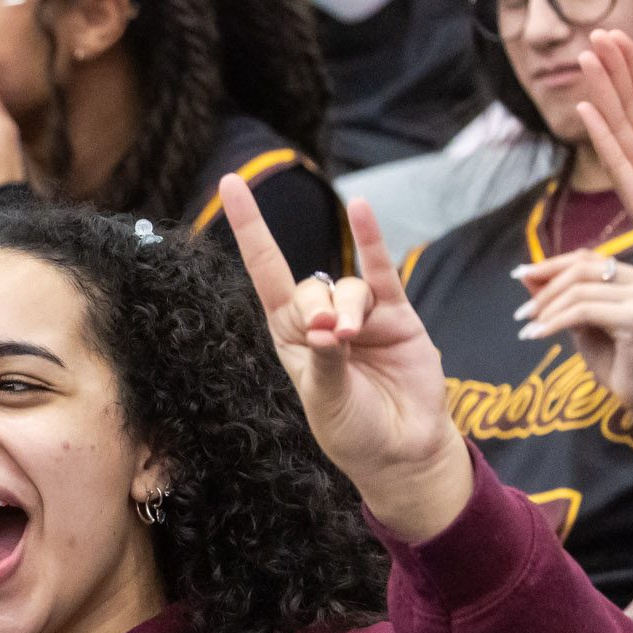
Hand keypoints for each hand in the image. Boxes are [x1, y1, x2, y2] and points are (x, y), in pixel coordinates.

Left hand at [223, 179, 473, 541]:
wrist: (402, 450)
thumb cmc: (353, 430)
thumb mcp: (327, 400)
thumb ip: (327, 362)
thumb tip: (326, 327)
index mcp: (290, 335)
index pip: (265, 271)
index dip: (251, 229)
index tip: (230, 183)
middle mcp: (321, 318)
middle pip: (311, 286)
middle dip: (320, 309)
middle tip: (333, 339)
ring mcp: (361, 314)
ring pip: (349, 287)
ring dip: (349, 307)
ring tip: (353, 338)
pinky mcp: (398, 316)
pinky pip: (383, 271)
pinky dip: (372, 240)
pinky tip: (362, 209)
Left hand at [514, 249, 632, 423]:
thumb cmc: (616, 360)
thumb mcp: (583, 322)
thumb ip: (562, 297)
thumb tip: (527, 275)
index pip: (587, 258)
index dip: (551, 265)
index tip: (520, 275)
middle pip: (581, 269)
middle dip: (545, 289)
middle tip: (522, 312)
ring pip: (579, 291)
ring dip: (546, 309)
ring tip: (528, 327)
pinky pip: (582, 312)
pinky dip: (554, 322)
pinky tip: (537, 335)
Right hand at [577, 28, 632, 277]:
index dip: (631, 67)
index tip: (615, 37)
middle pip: (625, 106)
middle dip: (610, 71)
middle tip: (594, 37)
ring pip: (616, 126)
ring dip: (599, 93)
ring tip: (586, 61)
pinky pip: (616, 162)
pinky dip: (601, 136)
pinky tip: (588, 110)